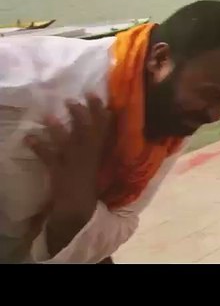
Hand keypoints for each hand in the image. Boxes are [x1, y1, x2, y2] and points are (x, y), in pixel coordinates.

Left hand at [25, 96, 114, 216]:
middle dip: (80, 114)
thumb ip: (98, 150)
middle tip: (71, 101)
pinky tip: (29, 137)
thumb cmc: (90, 189)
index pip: (104, 128)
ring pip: (66, 142)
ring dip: (57, 128)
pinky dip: (38, 147)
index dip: (100, 110)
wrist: (79, 210)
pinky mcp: (58, 171)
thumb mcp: (99, 166)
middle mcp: (88, 155)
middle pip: (86, 131)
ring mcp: (72, 163)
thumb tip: (96, 133)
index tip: (96, 94)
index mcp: (99, 153)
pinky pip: (47, 157)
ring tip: (48, 115)